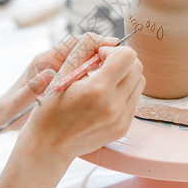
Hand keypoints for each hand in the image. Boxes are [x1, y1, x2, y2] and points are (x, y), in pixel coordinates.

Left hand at [0, 33, 118, 130]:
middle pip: (85, 46)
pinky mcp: (64, 79)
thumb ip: (32, 89)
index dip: (96, 41)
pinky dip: (98, 72)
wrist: (4, 116)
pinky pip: (85, 69)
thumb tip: (47, 75)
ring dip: (103, 60)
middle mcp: (55, 60)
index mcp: (46, 60)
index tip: (113, 46)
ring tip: (121, 69)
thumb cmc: (11, 109)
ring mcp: (61, 69)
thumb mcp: (20, 102)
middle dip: (105, 49)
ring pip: (87, 57)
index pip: (75, 42)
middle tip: (124, 57)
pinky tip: (108, 83)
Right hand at [0, 34, 144, 187]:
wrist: (49, 146)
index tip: (99, 57)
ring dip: (124, 76)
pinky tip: (103, 98)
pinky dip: (122, 92)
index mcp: (97, 89)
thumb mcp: (60, 74)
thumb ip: (83, 50)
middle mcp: (114, 105)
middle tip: (100, 67)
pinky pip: (133, 100)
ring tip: (102, 82)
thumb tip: (106, 41)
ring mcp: (121, 119)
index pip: (127, 56)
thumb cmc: (49, 108)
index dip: (113, 51)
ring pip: (139, 83)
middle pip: (137, 67)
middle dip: (120, 62)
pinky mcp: (123, 127)